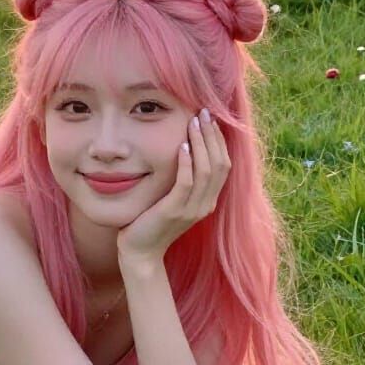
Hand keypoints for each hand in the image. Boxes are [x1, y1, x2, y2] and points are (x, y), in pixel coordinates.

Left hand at [116, 108, 230, 263]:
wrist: (140, 252)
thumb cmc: (152, 221)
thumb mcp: (173, 198)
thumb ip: (183, 179)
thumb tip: (183, 148)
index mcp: (209, 200)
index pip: (224, 165)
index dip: (219, 140)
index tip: (211, 118)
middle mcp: (206, 205)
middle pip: (220, 164)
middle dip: (213, 135)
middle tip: (204, 112)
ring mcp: (192, 210)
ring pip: (206, 171)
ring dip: (201, 143)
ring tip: (194, 122)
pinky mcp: (175, 212)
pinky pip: (186, 183)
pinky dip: (187, 163)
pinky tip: (182, 146)